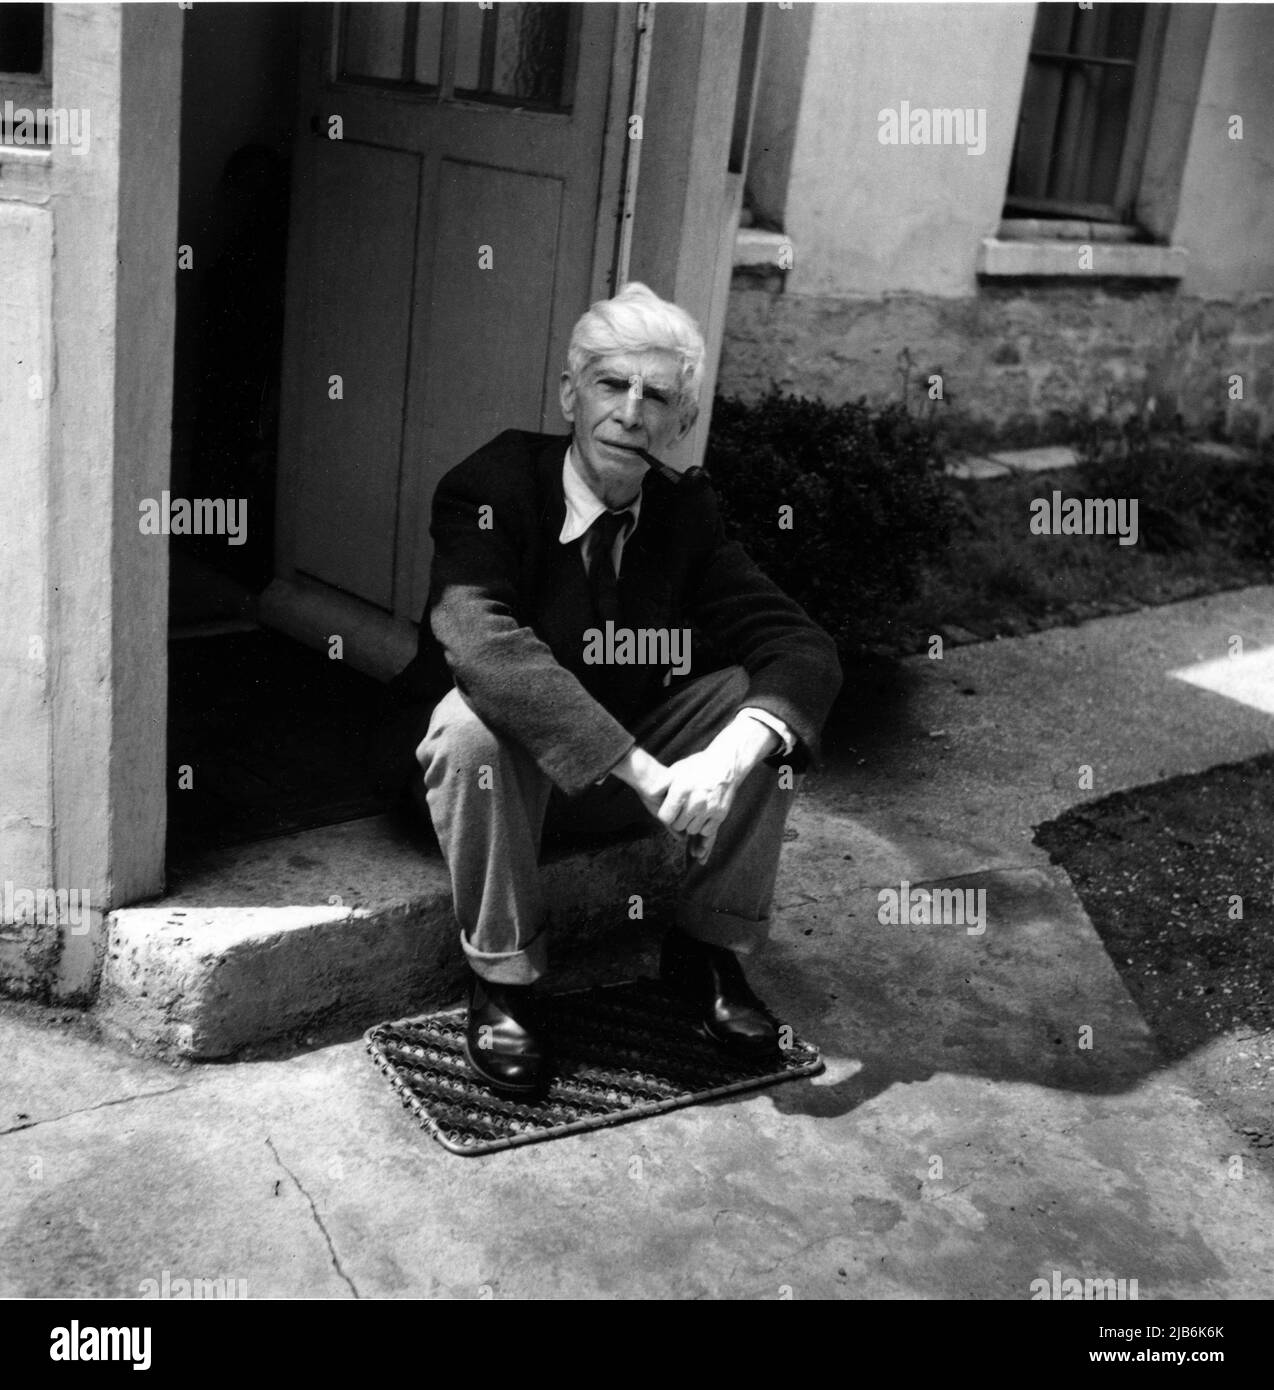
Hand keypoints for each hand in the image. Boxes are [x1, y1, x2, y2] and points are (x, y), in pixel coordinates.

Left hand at [657, 716, 779, 862]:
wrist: (725, 763)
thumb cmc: (697, 766)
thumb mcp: (676, 770)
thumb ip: (661, 784)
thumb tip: (651, 796)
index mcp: (681, 790)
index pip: (666, 817)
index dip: (666, 814)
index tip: (670, 810)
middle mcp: (695, 802)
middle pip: (678, 826)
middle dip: (678, 820)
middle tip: (682, 809)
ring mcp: (709, 809)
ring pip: (692, 830)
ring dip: (690, 824)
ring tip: (693, 810)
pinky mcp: (720, 814)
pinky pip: (706, 831)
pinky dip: (703, 826)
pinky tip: (703, 814)